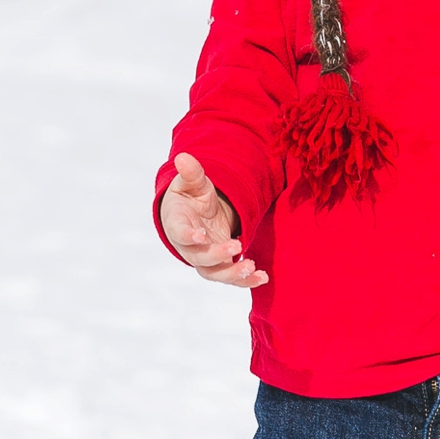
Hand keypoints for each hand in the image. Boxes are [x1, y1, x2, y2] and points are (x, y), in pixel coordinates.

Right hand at [161, 152, 266, 288]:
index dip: (188, 236)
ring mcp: (205, 259)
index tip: (200, 235)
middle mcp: (189, 247)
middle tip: (236, 246)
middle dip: (217, 254)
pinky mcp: (221, 265)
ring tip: (251, 267)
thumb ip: (191, 173)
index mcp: (177, 224)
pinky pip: (231, 278)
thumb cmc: (191, 197)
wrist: (196, 214)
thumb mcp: (191, 183)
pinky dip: (246, 280)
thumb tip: (183, 157)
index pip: (179, 233)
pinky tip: (262, 277)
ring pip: (216, 273)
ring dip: (233, 273)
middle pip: (200, 258)